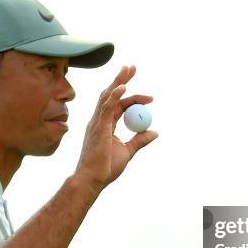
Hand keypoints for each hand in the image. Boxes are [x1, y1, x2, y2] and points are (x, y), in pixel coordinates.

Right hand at [75, 65, 157, 189]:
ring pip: (108, 97)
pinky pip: (107, 108)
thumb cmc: (106, 168)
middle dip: (121, 79)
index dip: (132, 97)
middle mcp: (98, 121)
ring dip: (120, 81)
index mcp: (104, 125)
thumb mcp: (128, 151)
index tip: (149, 97)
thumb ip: (140, 140)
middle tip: (131, 67)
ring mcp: (97, 123)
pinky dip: (115, 96)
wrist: (93, 179)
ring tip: (129, 69)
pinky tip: (124, 87)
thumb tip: (155, 132)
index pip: (118, 105)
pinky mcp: (99, 128)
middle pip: (110, 94)